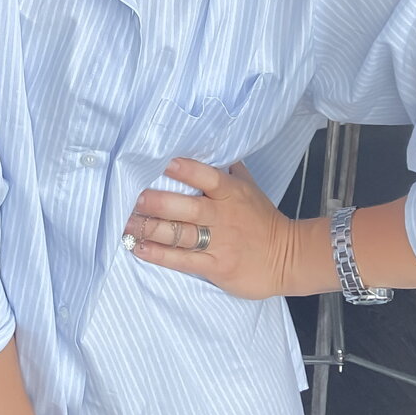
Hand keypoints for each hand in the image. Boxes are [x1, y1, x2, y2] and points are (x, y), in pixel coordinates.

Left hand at [121, 157, 293, 300]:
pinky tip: (140, 248)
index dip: (186, 170)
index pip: (208, 177)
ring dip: (151, 228)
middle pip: (188, 208)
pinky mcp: (217, 267)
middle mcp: (223, 216)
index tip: (162, 162)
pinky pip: (183, 260)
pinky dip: (160, 255)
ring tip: (127, 223)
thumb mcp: (250, 187)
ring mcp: (220, 243)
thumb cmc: (263, 219)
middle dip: (158, 202)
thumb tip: (210, 147)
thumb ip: (229, 169)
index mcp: (232, 193)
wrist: (288, 257)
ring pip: (181, 234)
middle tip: (133, 198)